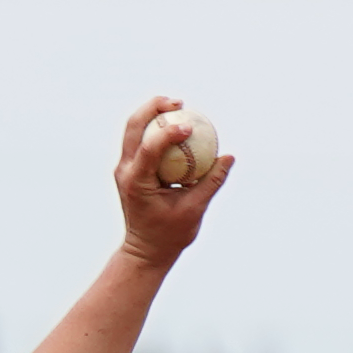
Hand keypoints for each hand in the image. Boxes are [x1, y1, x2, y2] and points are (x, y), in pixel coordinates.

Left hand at [111, 96, 232, 265]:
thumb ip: (211, 182)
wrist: (145, 250)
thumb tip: (228, 156)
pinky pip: (141, 140)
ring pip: (132, 129)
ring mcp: (124, 168)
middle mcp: (125, 170)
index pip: (149, 148)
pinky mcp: (130, 168)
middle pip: (132, 126)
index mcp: (136, 182)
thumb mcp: (194, 210)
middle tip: (179, 102)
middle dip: (153, 108)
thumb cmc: (169, 235)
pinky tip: (177, 123)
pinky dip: (157, 128)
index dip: (168, 132)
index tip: (190, 126)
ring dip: (152, 112)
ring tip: (178, 104)